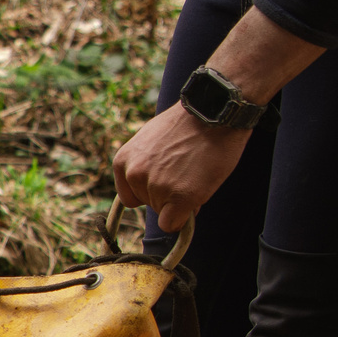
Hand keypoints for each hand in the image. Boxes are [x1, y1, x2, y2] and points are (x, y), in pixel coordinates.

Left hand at [111, 103, 247, 233]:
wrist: (214, 112)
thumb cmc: (187, 125)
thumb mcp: (150, 140)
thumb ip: (145, 166)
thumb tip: (152, 194)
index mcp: (124, 161)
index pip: (131, 197)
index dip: (151, 192)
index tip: (167, 181)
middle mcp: (135, 175)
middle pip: (148, 205)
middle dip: (167, 196)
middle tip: (187, 172)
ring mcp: (157, 187)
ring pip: (163, 213)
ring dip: (179, 202)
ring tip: (195, 174)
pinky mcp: (179, 197)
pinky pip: (172, 224)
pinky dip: (182, 221)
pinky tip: (194, 201)